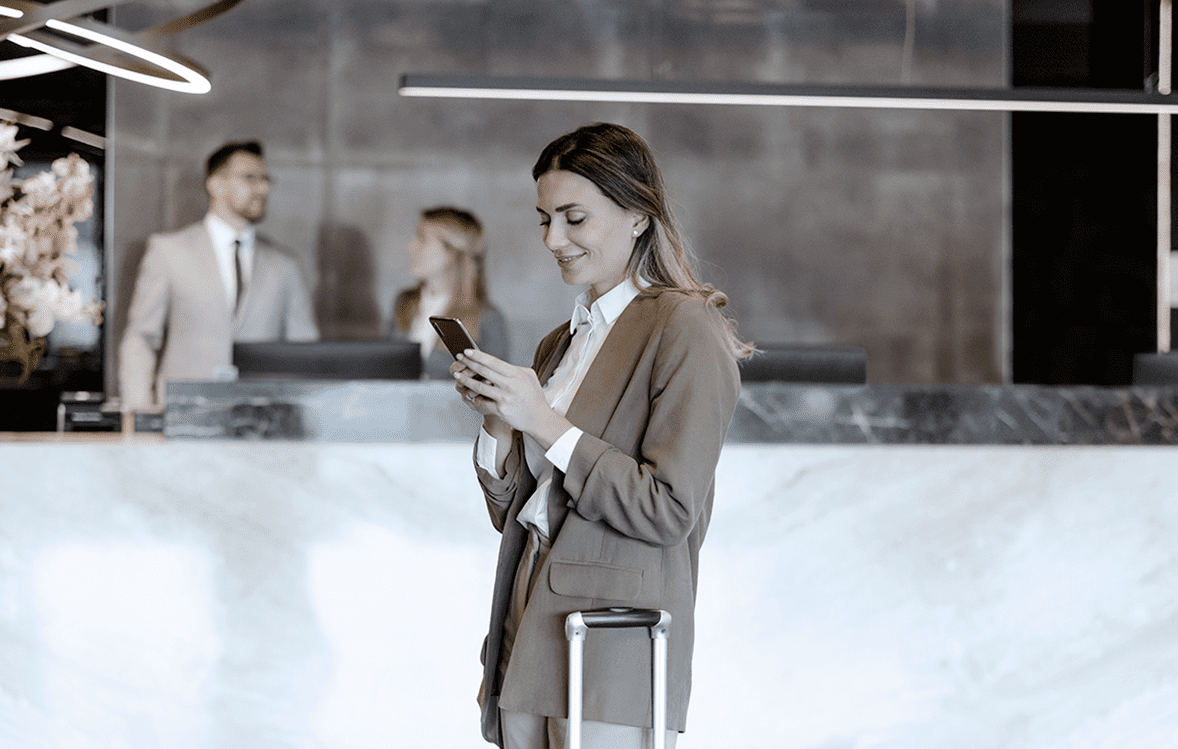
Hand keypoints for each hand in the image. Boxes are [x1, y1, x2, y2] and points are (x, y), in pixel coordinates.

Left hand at [451, 349, 571, 449]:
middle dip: (469, 363)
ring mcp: (504, 398)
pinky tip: (467, 393)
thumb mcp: (529, 376)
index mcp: (516, 374)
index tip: (467, 351)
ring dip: (466, 380)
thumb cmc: (533, 396)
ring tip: (457, 375)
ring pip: (479, 387)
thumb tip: (497, 362)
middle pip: (484, 372)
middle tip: (458, 358)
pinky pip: (482, 402)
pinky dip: (473, 398)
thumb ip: (514, 369)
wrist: (538, 417)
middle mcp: (510, 385)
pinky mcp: (500, 410)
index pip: (493, 362)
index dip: (478, 356)